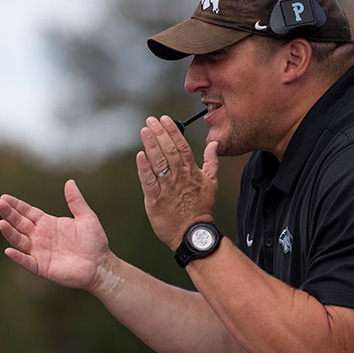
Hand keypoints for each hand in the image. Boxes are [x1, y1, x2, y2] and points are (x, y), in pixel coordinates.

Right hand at [0, 179, 109, 289]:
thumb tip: (70, 181)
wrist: (101, 264)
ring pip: (19, 241)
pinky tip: (9, 250)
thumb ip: (76, 201)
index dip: (16, 205)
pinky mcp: (42, 267)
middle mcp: (40, 237)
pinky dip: (18, 257)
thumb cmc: (94, 241)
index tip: (4, 197)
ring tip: (1, 222)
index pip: (28, 212)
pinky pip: (27, 261)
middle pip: (20, 224)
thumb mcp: (86, 217)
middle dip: (9, 214)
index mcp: (48, 223)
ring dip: (10, 233)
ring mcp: (39, 252)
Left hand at [137, 115, 218, 249]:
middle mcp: (179, 177)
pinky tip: (140, 155)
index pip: (181, 146)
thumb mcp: (211, 183)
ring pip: (158, 163)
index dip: (172, 131)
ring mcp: (167, 188)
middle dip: (159, 133)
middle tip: (150, 120)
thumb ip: (211, 162)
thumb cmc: (201, 208)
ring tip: (144, 131)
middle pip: (169, 151)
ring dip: (151, 145)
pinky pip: (149, 182)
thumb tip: (213, 144)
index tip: (164, 119)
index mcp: (192, 172)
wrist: (193, 233)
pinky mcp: (155, 200)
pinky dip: (144, 168)